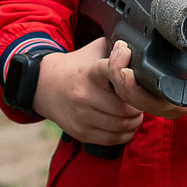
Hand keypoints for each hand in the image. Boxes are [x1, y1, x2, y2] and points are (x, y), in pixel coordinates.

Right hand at [32, 37, 146, 143]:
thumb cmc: (77, 67)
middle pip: (125, 107)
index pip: (115, 71)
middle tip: (141, 101)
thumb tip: (141, 49)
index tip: (136, 75)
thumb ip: (116, 48)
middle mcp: (84, 95)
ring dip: (135, 120)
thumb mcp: (94, 51)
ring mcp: (81, 116)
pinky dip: (125, 134)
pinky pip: (112, 139)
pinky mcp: (81, 132)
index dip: (130, 74)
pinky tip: (126, 125)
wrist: (45, 86)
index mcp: (90, 72)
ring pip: (121, 125)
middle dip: (139, 105)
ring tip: (135, 113)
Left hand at [105, 39, 186, 120]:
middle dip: (118, 76)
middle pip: (130, 97)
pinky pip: (128, 90)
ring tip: (118, 49)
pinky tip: (119, 57)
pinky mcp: (148, 95)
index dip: (133, 86)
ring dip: (116, 74)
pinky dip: (120, 76)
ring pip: (126, 94)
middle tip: (119, 51)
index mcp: (175, 104)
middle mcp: (161, 107)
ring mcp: (153, 103)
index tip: (125, 69)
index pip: (147, 99)